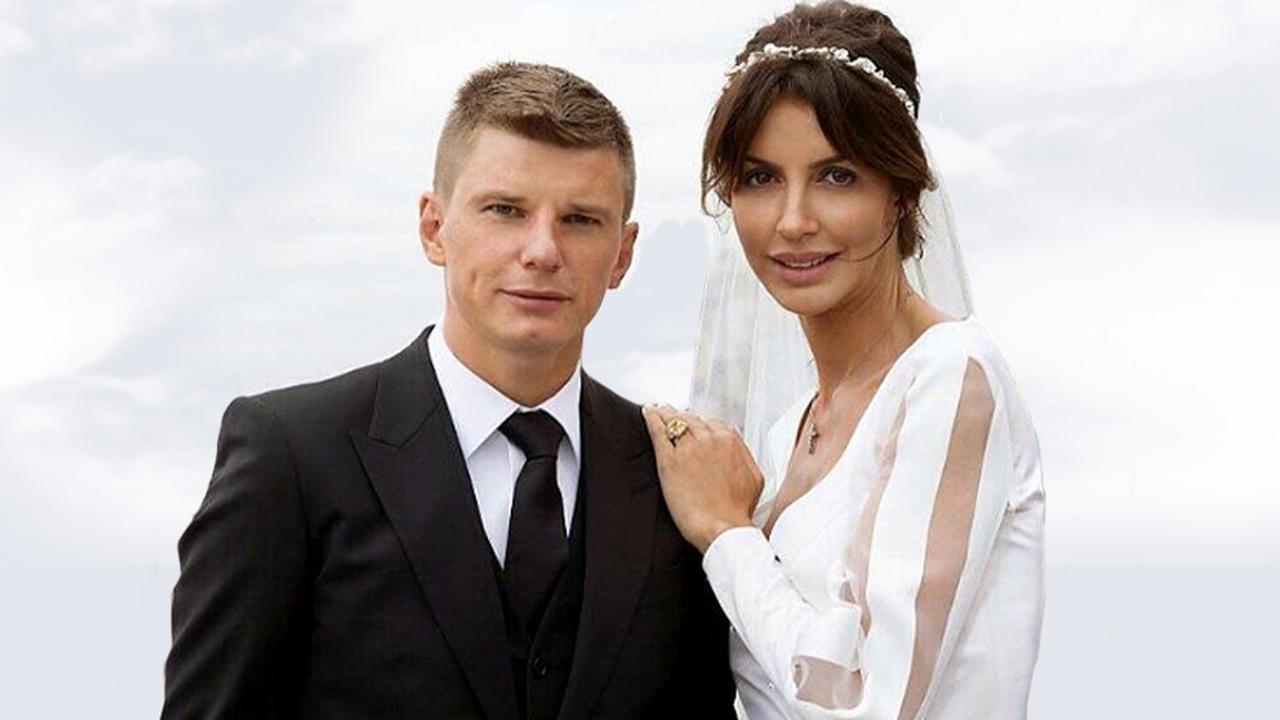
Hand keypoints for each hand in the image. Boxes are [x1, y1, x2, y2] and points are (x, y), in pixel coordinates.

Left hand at [641, 404, 763, 552]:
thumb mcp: (754, 478)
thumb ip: (744, 457)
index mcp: (730, 441)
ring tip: (659, 410)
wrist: (722, 528)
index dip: (701, 424)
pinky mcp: (669, 461)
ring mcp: (687, 449)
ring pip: (675, 421)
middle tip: (674, 415)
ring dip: (666, 414)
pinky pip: (658, 432)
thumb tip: (737, 449)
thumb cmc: (737, 510)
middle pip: (691, 419)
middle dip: (682, 417)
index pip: (711, 423)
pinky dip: (652, 418)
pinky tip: (648, 412)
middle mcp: (709, 440)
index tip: (695, 426)